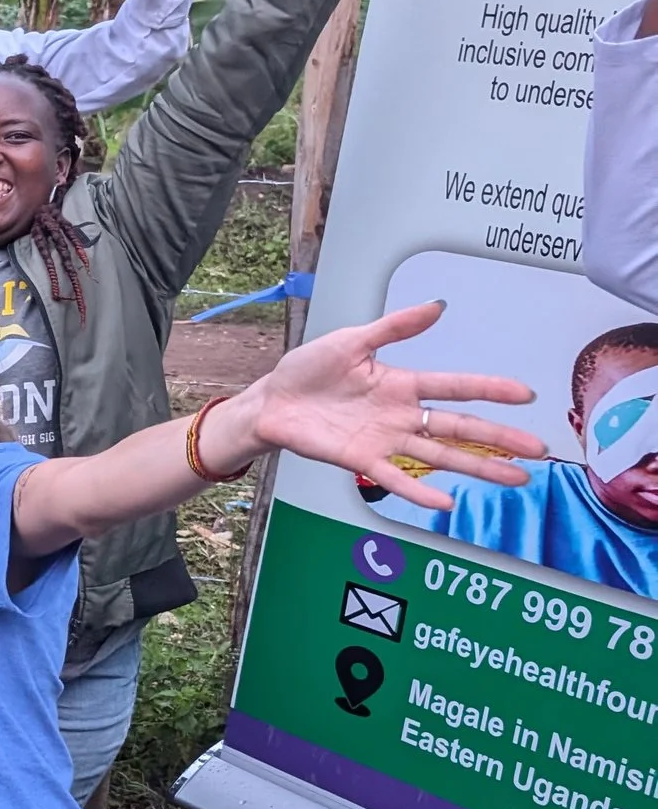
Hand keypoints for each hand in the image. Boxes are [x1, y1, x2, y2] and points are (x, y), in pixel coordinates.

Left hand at [229, 301, 543, 510]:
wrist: (270, 402)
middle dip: (500, 439)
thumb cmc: (308, 371)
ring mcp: (384, 440)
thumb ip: (394, 327)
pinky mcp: (360, 461)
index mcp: (401, 383)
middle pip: (460, 427)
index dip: (490, 389)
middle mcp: (401, 415)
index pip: (455, 386)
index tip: (525, 395)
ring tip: (516, 479)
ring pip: (440, 456)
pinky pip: (394, 478)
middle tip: (539, 450)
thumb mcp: (351, 341)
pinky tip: (445, 502)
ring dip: (478, 468)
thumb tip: (436, 306)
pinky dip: (418, 491)